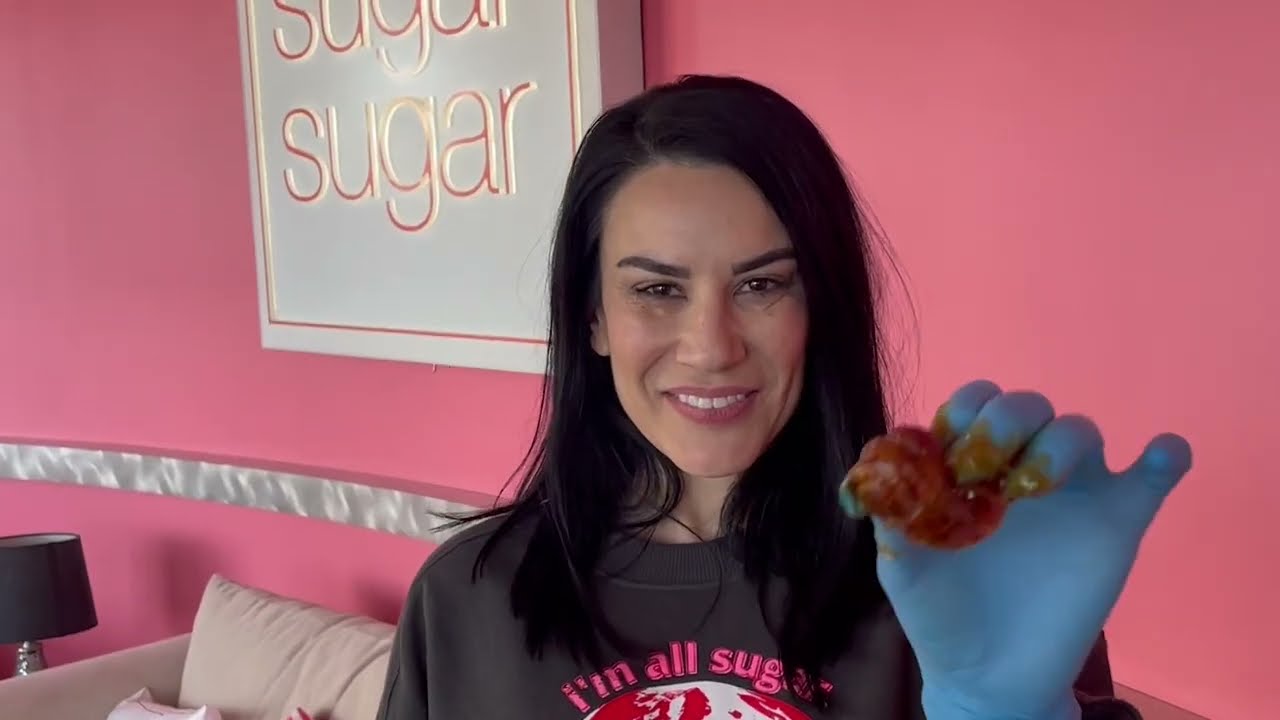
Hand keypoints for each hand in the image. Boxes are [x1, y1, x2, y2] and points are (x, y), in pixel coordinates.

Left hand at [851, 380, 1191, 719]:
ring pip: (1080, 431)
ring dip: (1058, 442)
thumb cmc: (940, 609)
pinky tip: (1162, 456)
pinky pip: (1153, 478)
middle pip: (1026, 405)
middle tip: (983, 467)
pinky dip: (1164, 460)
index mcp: (969, 463)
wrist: (987, 675)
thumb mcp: (900, 562)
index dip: (961, 413)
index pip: (973, 404)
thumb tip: (879, 466)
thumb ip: (891, 512)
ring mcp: (1073, 490)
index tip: (948, 456)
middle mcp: (1021, 464)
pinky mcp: (1117, 523)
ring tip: (1035, 485)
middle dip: (1004, 421)